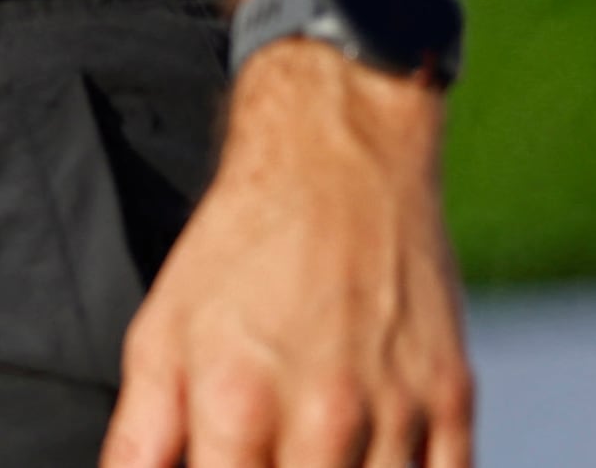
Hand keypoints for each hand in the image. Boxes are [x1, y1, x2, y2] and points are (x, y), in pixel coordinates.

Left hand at [106, 51, 472, 467]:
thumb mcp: (160, 333)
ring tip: (311, 444)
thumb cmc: (241, 247)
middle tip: (269, 451)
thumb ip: (140, 437)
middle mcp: (324, 416)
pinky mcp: (454, 400)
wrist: (336, 158)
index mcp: (238, 405)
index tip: (228, 464)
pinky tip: (367, 451)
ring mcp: (397, 412)